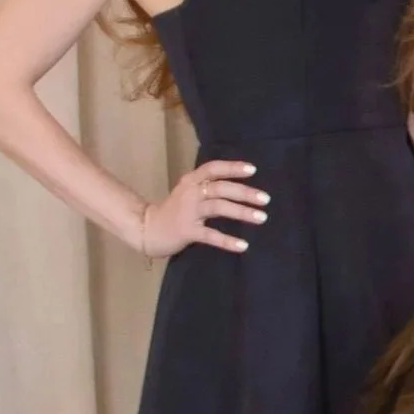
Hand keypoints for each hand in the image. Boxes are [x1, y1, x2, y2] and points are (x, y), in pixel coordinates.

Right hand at [140, 157, 267, 256]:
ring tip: (262, 218)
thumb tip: (241, 187)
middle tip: (265, 199)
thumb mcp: (189, 192)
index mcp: (191, 181)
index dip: (232, 167)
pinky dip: (227, 240)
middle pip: (220, 188)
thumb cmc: (175, 211)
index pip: (213, 168)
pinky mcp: (186, 231)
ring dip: (241, 212)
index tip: (252, 170)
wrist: (147, 229)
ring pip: (218, 207)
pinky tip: (242, 245)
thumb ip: (208, 187)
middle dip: (244, 192)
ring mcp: (188, 211)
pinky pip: (210, 235)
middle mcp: (190, 193)